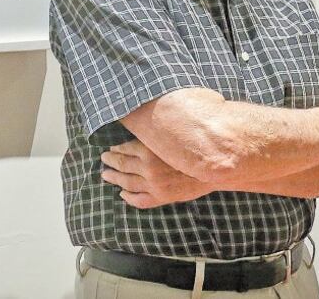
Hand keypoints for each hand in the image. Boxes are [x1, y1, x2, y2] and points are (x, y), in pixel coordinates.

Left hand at [100, 139, 214, 208]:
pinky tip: (123, 194)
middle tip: (104, 158)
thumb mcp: (171, 135)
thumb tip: (140, 118)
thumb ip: (155, 132)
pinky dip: (128, 197)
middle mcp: (148, 168)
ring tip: (106, 174)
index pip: (123, 148)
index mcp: (149, 150)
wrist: (214, 168)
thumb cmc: (194, 147)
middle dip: (110, 161)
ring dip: (114, 178)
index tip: (110, 146)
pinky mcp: (161, 197)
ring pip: (126, 182)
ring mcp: (153, 184)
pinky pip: (139, 200)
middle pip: (121, 164)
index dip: (115, 148)